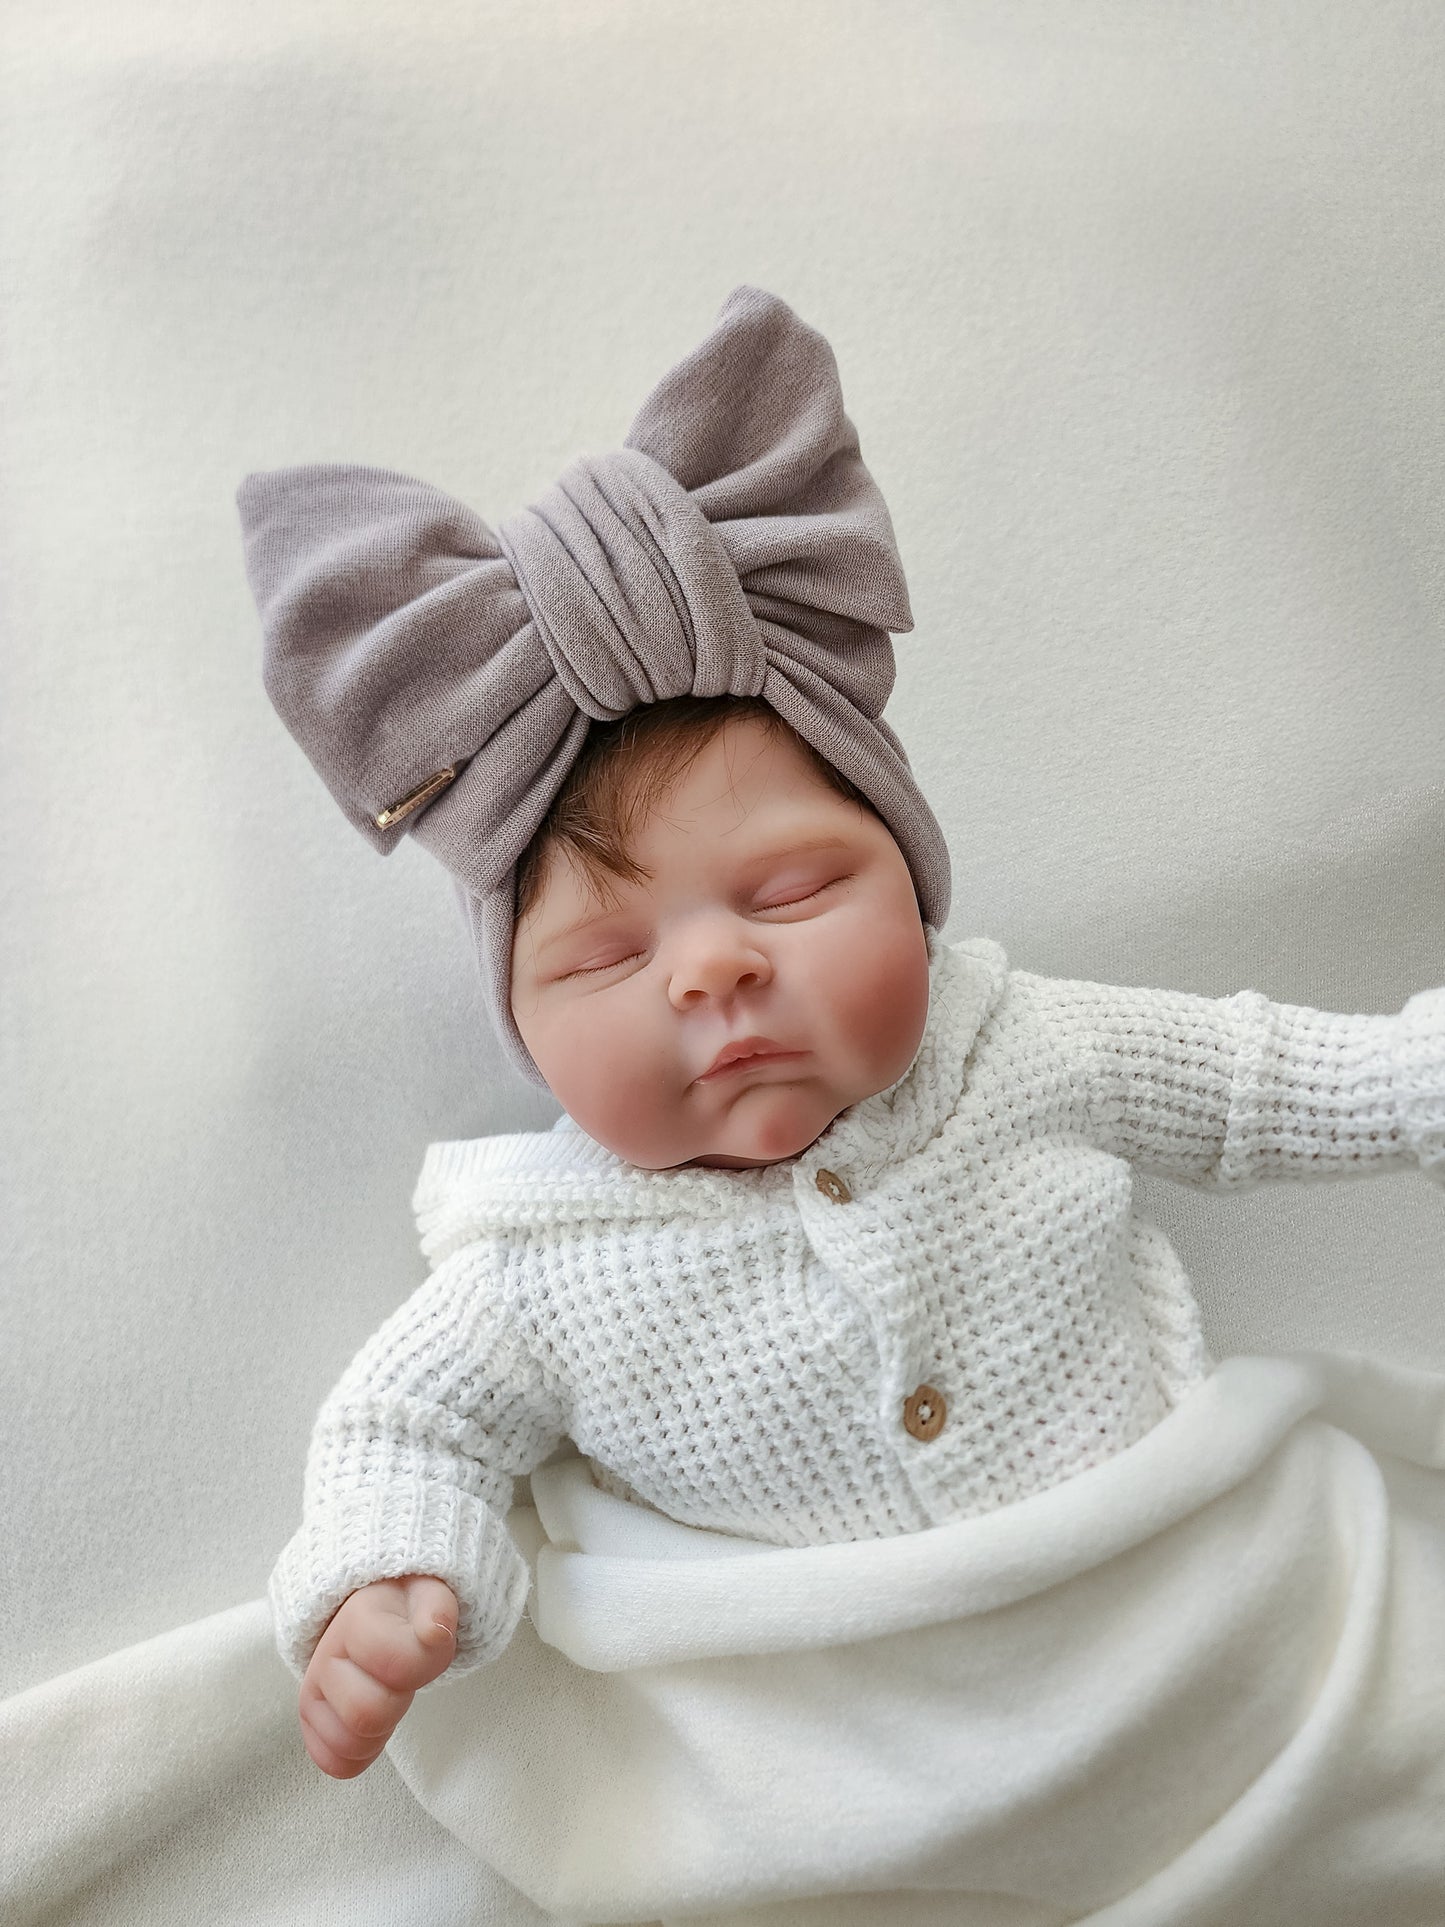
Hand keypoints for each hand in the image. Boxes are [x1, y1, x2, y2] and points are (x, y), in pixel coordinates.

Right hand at [297, 1573, 459, 1779]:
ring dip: (379, 1730)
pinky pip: (334, 1763)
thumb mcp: (431, 1596)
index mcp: (357, 1619)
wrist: (378, 1611)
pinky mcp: (310, 1720)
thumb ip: (438, 1609)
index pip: (395, 1663)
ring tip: (385, 1696)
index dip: (424, 1663)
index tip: (426, 1644)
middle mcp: (324, 1656)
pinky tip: (371, 1724)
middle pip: (367, 1714)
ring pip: (348, 1744)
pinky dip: (360, 1754)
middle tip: (402, 1680)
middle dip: (398, 1703)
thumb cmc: (408, 1610)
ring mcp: (313, 1689)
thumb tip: (434, 1632)